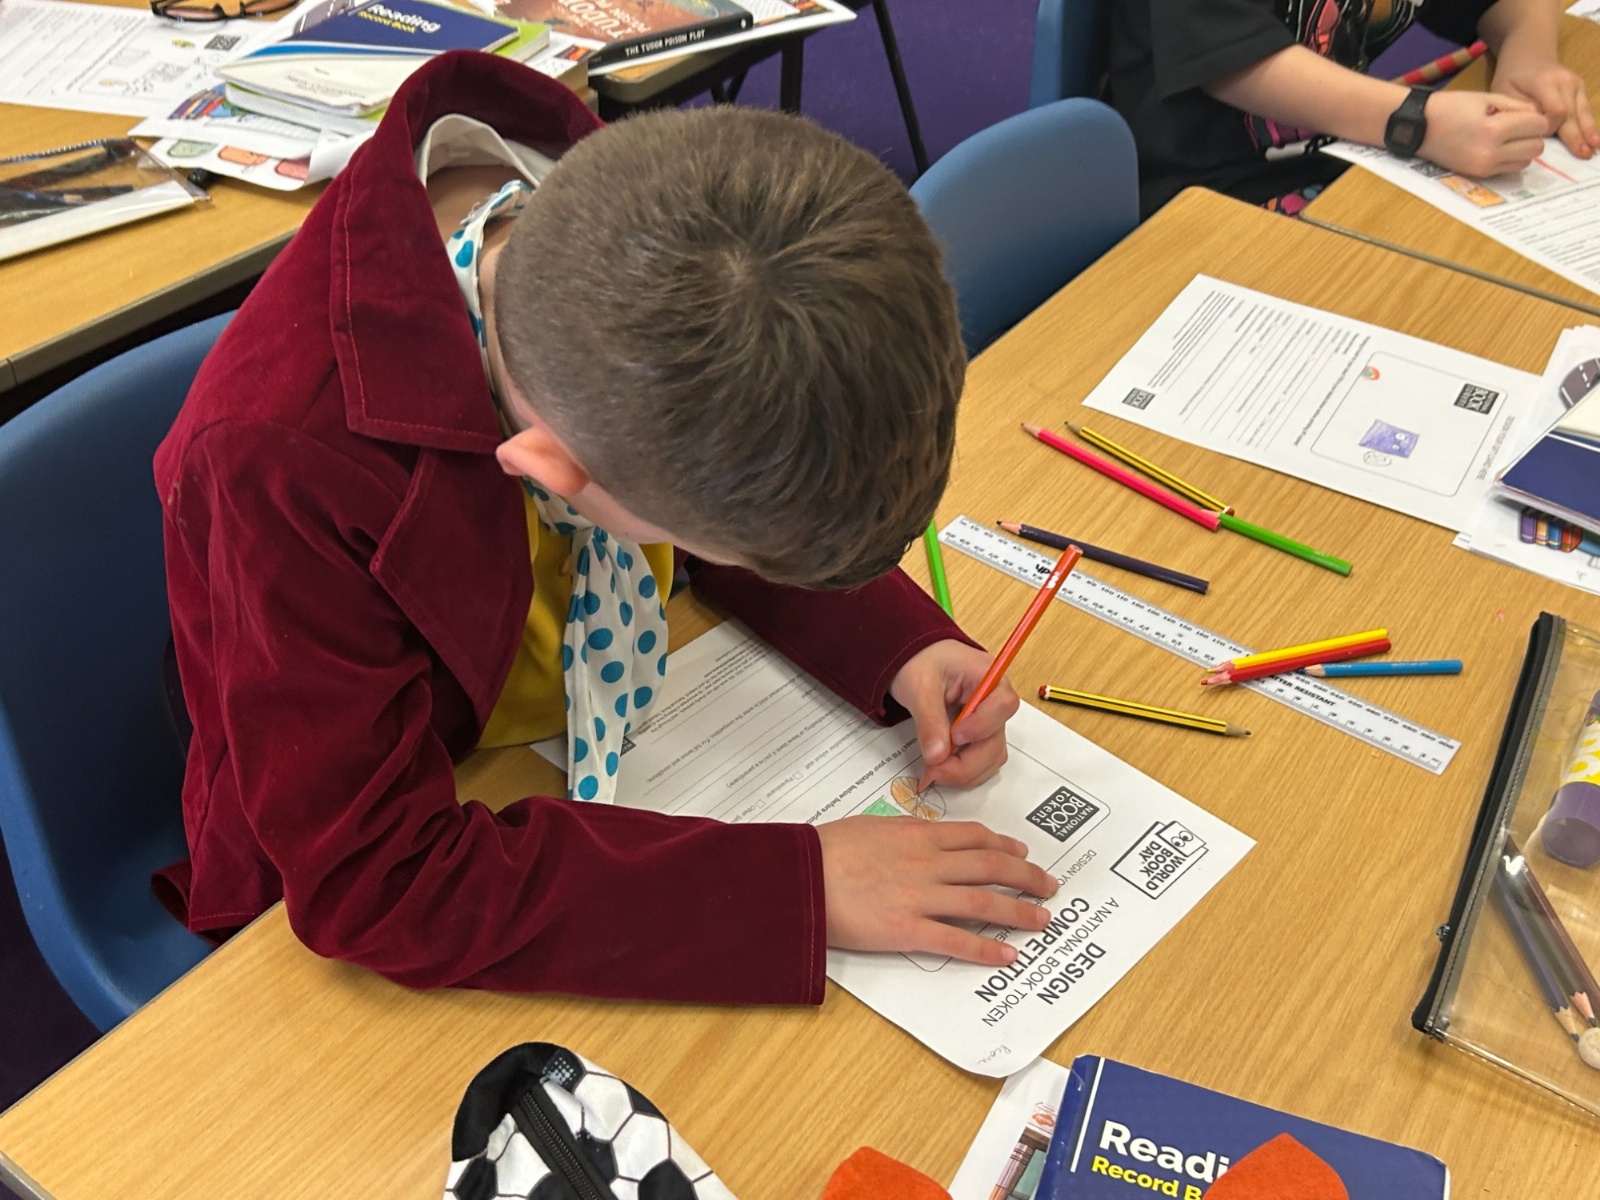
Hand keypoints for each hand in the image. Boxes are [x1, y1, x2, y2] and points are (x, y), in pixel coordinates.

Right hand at [818, 817, 1058, 965]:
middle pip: (990, 867)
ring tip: (1041, 920)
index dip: (1005, 846)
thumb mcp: (869, 828)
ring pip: (983, 902)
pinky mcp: (907, 930)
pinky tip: (1006, 955)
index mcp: (917, 834)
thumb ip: (901, 835)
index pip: (974, 837)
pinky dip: (985, 949)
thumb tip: (917, 838)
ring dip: (1018, 911)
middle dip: (1026, 877)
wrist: (799, 876)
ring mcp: (920, 897)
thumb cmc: (824, 851)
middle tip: (1048, 886)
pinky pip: (956, 941)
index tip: (1021, 854)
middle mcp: (927, 863)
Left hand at [889, 639, 1019, 789]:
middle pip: (997, 740)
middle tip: (935, 770)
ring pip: (991, 757)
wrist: (914, 662)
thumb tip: (936, 756)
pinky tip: (940, 768)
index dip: (982, 726)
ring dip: (965, 771)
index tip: (955, 736)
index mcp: (987, 676)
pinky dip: (962, 771)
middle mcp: (994, 701)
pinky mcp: (979, 736)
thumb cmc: (920, 662)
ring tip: (933, 770)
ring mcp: (989, 721)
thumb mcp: (919, 686)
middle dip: (967, 763)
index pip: (1002, 704)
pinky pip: (980, 760)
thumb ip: (929, 720)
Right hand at [1418, 90, 1549, 176]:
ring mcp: (1484, 167)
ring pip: (1526, 161)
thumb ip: (1518, 106)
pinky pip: (1509, 169)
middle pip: (1537, 147)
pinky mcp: (1478, 175)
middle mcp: (1491, 153)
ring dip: (1523, 149)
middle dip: (1532, 135)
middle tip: (1518, 127)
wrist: (1418, 127)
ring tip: (1507, 139)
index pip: (1538, 126)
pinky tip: (1496, 148)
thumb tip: (1539, 117)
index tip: (1522, 114)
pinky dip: (1509, 159)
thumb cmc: (1451, 107)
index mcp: (1494, 130)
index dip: (1535, 117)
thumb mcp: (1487, 98)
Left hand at [1492, 58, 1598, 157]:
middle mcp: (1565, 81)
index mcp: (1544, 81)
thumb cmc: (1512, 78)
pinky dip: (1589, 125)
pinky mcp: (1580, 89)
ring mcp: (1575, 84)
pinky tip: (1595, 140)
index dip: (1549, 126)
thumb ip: (1518, 109)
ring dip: (1586, 132)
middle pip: (1572, 113)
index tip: (1537, 136)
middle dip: (1575, 135)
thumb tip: (1532, 129)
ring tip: (1592, 149)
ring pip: (1582, 112)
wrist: (1529, 56)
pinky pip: (1585, 109)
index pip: (1555, 110)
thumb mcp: (1504, 91)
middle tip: (1582, 154)